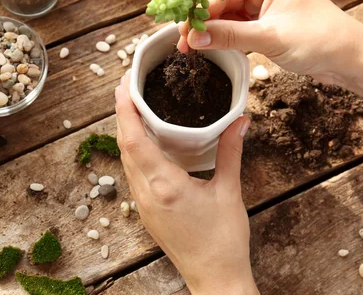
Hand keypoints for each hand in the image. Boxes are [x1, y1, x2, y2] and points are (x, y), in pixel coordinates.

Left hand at [115, 75, 258, 294]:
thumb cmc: (223, 240)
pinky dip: (133, 151)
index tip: (124, 87)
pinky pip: (133, 174)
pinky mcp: (147, 212)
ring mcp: (143, 205)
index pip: (135, 140)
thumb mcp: (230, 192)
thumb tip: (240, 121)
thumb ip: (231, 152)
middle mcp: (147, 194)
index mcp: (165, 186)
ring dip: (126, 132)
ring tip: (133, 108)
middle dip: (122, 114)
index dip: (125, 111)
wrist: (215, 278)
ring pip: (126, 160)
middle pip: (124, 146)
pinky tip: (144, 142)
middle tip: (128, 87)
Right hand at [177, 0, 362, 85]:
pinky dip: (225, 37)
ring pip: (228, 15)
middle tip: (182, 43)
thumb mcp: (270, 37)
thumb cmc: (320, 39)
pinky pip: (238, 26)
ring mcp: (265, 2)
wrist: (351, 59)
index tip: (182, 31)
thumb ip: (229, 36)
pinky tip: (209, 47)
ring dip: (211, 31)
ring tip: (190, 49)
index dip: (201, 11)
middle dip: (203, 22)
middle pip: (222, 1)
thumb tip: (194, 38)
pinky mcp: (267, 21)